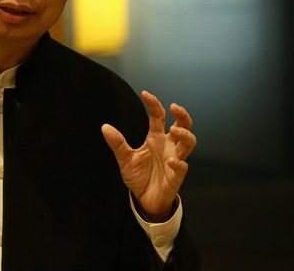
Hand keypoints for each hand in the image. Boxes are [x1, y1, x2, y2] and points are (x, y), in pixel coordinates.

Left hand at [101, 91, 195, 221]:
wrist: (143, 199)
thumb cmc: (138, 176)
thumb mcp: (124, 158)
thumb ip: (117, 143)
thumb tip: (104, 127)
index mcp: (155, 138)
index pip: (158, 117)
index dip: (154, 104)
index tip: (146, 94)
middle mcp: (168, 146)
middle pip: (183, 126)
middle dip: (182, 115)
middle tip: (175, 107)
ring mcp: (174, 160)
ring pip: (189, 143)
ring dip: (184, 135)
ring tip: (173, 130)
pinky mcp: (176, 176)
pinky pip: (182, 168)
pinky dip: (178, 163)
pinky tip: (171, 161)